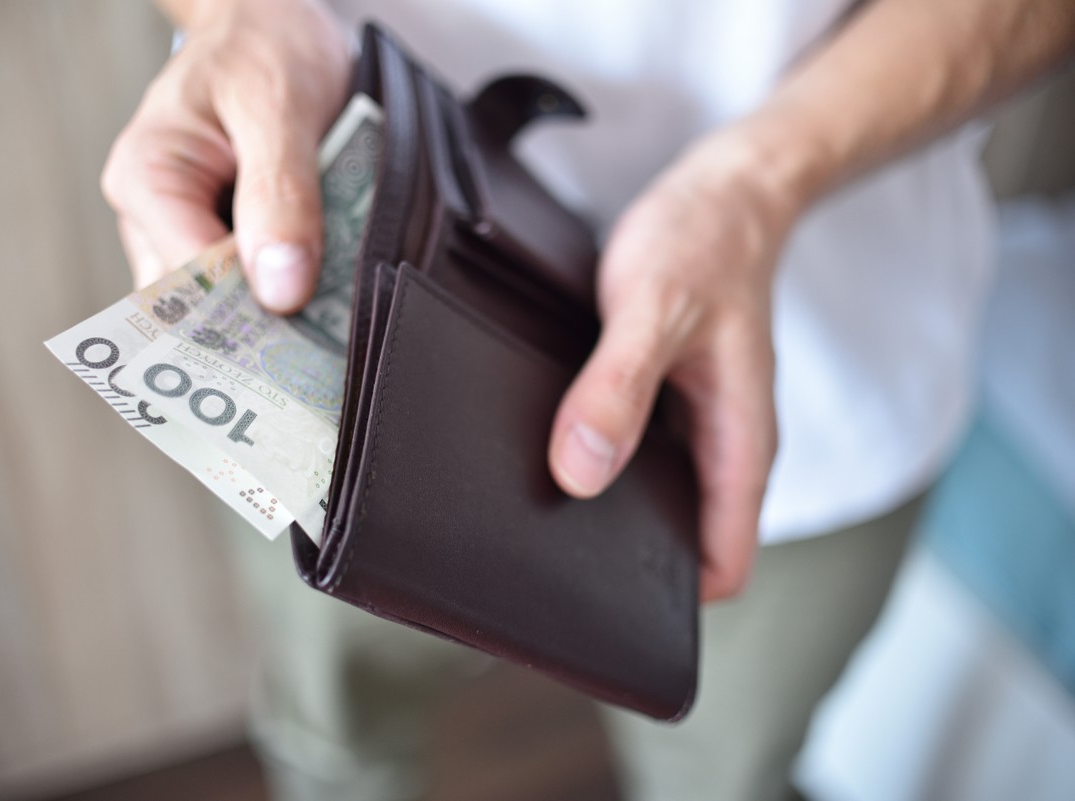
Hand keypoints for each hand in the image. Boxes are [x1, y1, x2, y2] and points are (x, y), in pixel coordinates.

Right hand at [101, 0, 348, 311]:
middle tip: (323, 353)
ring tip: (332, 325)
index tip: (302, 341)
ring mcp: (192, 230)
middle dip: (260, 331)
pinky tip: (330, 298)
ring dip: (282, 315)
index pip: (187, 281)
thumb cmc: (264, 46)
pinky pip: (257, 283)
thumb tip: (280, 289)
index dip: (243, 318)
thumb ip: (280, 195)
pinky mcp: (230, 237)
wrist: (275, 21)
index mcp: (148, 178)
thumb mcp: (278, 107)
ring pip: (229, 305)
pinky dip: (295, 292)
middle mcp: (158, 215)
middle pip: (201, 306)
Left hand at [547, 131, 800, 601]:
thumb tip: (583, 473)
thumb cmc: (703, 241)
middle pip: (683, 543)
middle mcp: (723, 446)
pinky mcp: (667, 402)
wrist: (725, 191)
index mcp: (741, 444)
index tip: (601, 600)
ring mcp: (697, 427)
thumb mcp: (654, 310)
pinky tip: (554, 446)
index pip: (722, 564)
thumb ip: (619, 388)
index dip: (670, 598)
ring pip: (656, 499)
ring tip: (538, 506)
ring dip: (609, 508)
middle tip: (548, 558)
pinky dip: (600, 460)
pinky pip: (636, 455)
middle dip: (626, 562)